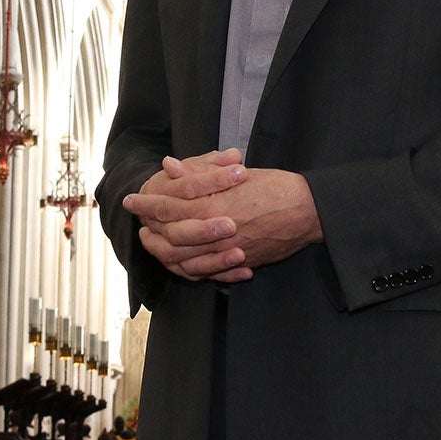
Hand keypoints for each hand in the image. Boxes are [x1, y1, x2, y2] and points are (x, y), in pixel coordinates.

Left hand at [124, 166, 321, 282]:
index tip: (133, 199)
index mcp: (215, 206)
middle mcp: (217, 233)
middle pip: (171, 237)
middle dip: (150, 228)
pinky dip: (188, 268)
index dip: (148, 203)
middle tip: (136, 221)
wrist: (308, 212)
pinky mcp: (239, 264)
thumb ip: (201, 174)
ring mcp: (228, 253)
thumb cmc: (275, 187)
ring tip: (151, 241)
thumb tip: (170, 166)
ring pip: (184, 259)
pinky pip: (206, 273)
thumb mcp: (237, 173)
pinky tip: (179, 261)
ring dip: (163, 251)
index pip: (170, 206)